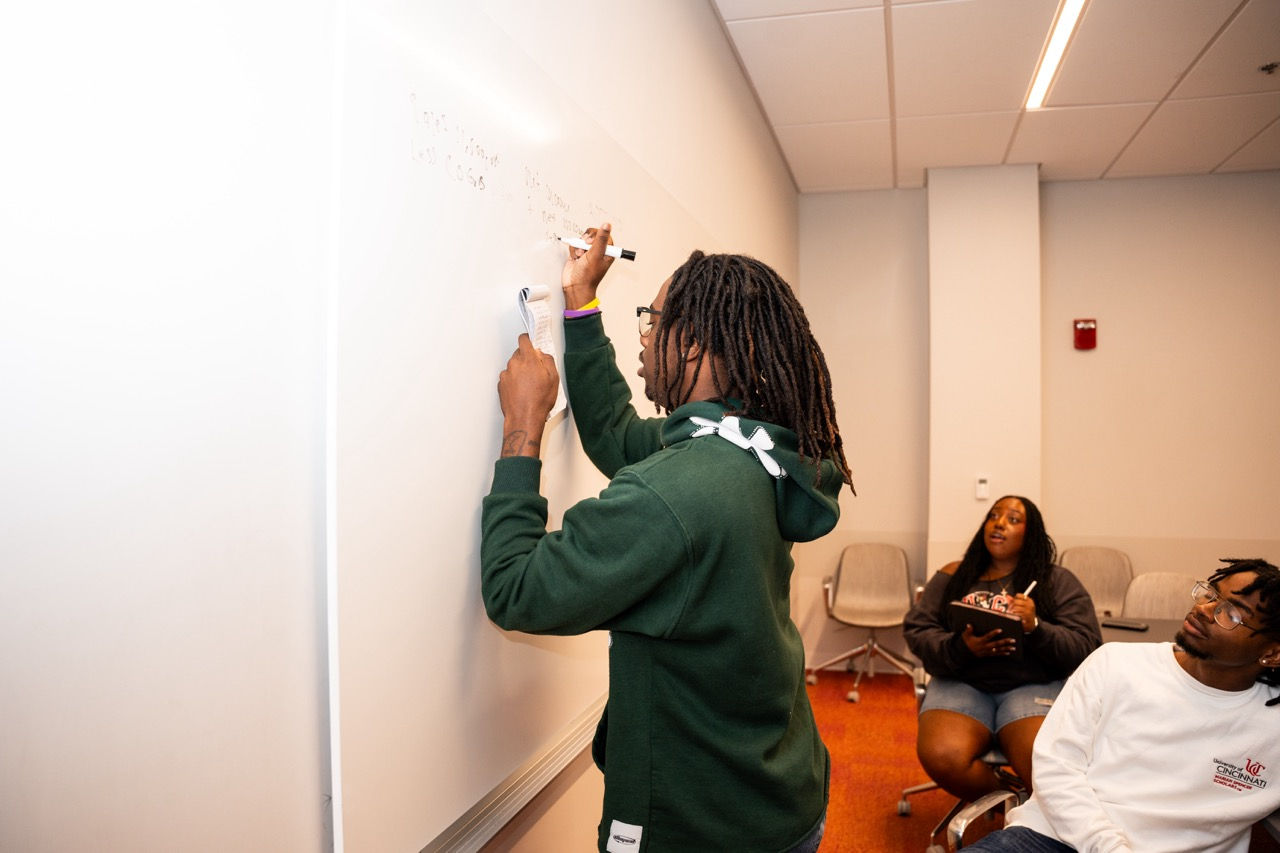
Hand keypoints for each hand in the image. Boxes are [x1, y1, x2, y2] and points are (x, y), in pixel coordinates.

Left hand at [497, 334, 558, 457]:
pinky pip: (508, 377)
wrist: (524, 418)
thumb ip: (547, 360)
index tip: (531, 342)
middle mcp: (514, 364)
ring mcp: (505, 375)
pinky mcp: (501, 385)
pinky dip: (514, 381)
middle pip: (519, 354)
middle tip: (536, 371)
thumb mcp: (553, 378)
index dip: (528, 340)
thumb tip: (542, 354)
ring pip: (513, 366)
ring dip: (520, 371)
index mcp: (527, 360)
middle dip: (527, 359)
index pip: (524, 340)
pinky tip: (523, 391)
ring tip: (530, 385)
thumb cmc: (538, 401)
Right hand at [561, 222, 615, 310]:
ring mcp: (588, 252)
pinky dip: (573, 250)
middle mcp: (598, 251)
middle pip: (592, 234)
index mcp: (608, 251)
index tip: (591, 243)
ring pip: (582, 239)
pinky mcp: (578, 253)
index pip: (604, 234)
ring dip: (578, 246)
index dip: (596, 235)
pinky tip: (575, 259)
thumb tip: (607, 225)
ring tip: (580, 256)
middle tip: (585, 249)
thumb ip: (601, 239)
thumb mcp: (596, 255)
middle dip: (585, 241)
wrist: (574, 286)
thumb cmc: (588, 276)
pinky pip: (574, 244)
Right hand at [961, 625, 1017, 657]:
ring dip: (1006, 648)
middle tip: (1012, 640)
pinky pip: (996, 654)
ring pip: (998, 650)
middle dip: (1005, 642)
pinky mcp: (988, 654)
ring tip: (1013, 647)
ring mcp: (987, 651)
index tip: (1000, 630)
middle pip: (996, 644)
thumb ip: (968, 630)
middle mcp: (985, 646)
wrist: (965, 653)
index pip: (988, 636)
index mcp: (980, 641)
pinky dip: (1002, 654)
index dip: (994, 633)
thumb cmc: (966, 642)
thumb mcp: (966, 635)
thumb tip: (969, 625)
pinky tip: (1008, 653)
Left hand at [1008, 594, 1038, 632]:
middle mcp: (1030, 604)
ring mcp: (1028, 610)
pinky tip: (1014, 615)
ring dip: (1012, 610)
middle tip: (1009, 608)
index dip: (1014, 598)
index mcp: (1029, 600)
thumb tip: (1007, 596)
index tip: (1013, 601)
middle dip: (1011, 605)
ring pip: (1015, 607)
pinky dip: (1014, 614)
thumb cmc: (1025, 612)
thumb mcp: (1022, 605)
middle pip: (1016, 601)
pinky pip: (1016, 613)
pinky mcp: (1026, 616)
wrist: (1031, 622)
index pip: (1019, 595)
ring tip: (1011, 611)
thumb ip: (1014, 600)